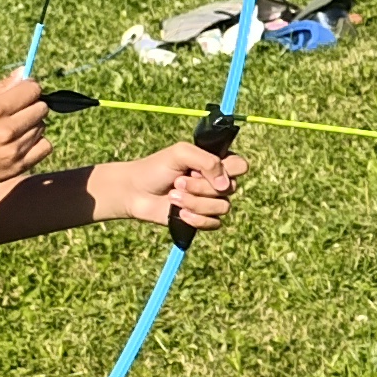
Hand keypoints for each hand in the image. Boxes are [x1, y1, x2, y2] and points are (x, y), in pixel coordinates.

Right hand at [0, 75, 53, 208]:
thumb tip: (21, 73)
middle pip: (40, 107)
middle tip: (12, 110)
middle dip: (30, 104)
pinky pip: (45, 147)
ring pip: (42, 126)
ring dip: (31, 124)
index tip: (20, 90)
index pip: (31, 89)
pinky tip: (18, 142)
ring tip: (8, 128)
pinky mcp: (17, 167)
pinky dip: (36, 142)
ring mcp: (14, 151)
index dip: (28, 87)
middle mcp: (6, 130)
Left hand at [91, 144, 247, 235]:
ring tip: (173, 197)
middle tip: (178, 181)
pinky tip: (179, 213)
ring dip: (195, 202)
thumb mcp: (180, 153)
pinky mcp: (202, 219)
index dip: (228, 171)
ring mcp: (210, 202)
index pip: (241, 166)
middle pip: (231, 189)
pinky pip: (214, 223)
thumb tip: (226, 186)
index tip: (204, 170)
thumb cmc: (155, 168)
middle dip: (201, 187)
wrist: (134, 192)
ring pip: (222, 207)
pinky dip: (195, 219)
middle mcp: (217, 182)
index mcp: (216, 163)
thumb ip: (207, 161)